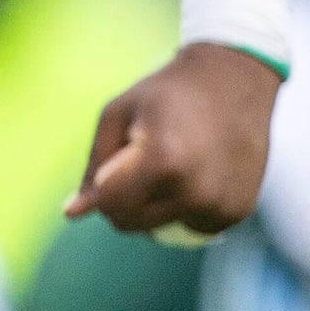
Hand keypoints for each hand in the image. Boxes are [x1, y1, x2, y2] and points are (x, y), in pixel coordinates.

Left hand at [69, 45, 278, 233]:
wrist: (236, 80)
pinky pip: (193, 227)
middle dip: (128, 200)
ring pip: (162, 230)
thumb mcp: (118, 115)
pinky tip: (201, 175)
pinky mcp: (237, 211)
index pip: (109, 206)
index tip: (122, 158)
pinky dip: (188, 209)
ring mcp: (220, 205)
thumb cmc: (168, 93)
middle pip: (133, 224)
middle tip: (149, 162)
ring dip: (159, 207)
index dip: (105, 185)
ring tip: (178, 166)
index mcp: (162, 163)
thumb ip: (94, 167)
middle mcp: (196, 191)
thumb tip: (72, 214)